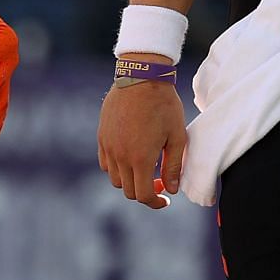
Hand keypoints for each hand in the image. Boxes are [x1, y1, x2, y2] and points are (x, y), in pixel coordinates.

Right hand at [97, 69, 187, 208]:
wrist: (141, 76)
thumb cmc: (164, 105)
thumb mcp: (177, 136)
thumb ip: (174, 166)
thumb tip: (171, 189)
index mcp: (141, 158)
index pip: (143, 195)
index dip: (155, 203)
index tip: (164, 199)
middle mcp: (121, 155)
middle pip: (129, 190)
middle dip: (145, 192)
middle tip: (159, 181)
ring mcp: (109, 146)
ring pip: (115, 179)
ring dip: (130, 180)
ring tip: (144, 168)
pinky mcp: (102, 135)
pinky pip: (105, 163)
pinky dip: (116, 168)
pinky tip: (130, 156)